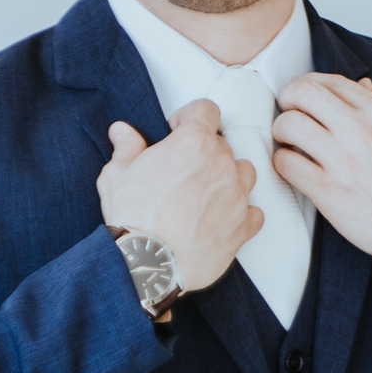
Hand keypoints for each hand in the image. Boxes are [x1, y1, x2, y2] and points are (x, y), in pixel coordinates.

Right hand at [97, 99, 263, 292]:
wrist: (147, 262)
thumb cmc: (133, 219)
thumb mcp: (117, 175)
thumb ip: (126, 148)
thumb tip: (123, 133)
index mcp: (193, 142)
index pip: (206, 110)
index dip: (190, 117)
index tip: (179, 130)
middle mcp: (221, 164)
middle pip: (222, 145)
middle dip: (203, 154)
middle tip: (182, 172)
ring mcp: (237, 195)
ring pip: (244, 173)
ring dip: (229, 178)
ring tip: (205, 194)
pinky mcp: (243, 226)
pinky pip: (254, 212)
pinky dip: (242, 214)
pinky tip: (221, 220)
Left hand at [271, 74, 371, 278]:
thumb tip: (363, 85)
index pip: (328, 81)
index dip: (308, 88)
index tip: (303, 101)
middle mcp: (360, 129)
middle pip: (301, 92)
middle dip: (287, 101)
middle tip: (289, 117)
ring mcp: (343, 160)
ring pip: (288, 124)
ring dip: (280, 133)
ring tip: (289, 145)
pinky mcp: (329, 192)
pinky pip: (287, 163)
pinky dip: (282, 163)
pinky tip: (293, 170)